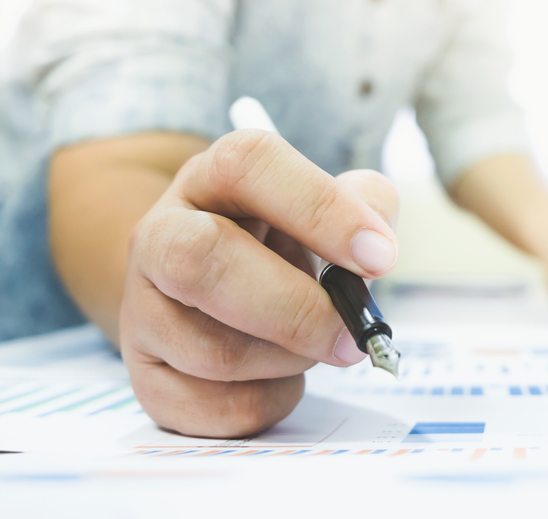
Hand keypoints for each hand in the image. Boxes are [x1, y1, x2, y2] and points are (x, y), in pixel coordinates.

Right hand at [119, 130, 398, 437]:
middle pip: (201, 260)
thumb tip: (374, 250)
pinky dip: (270, 400)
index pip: (249, 165)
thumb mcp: (332, 207)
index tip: (380, 257)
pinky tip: (280, 374)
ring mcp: (141, 310)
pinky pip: (216, 408)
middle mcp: (160, 235)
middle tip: (353, 336)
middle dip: (294, 308)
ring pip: (213, 352)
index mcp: (212, 178)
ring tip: (313, 345)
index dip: (320, 209)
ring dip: (288, 360)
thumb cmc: (285, 243)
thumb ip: (366, 204)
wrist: (220, 287)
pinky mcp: (145, 378)